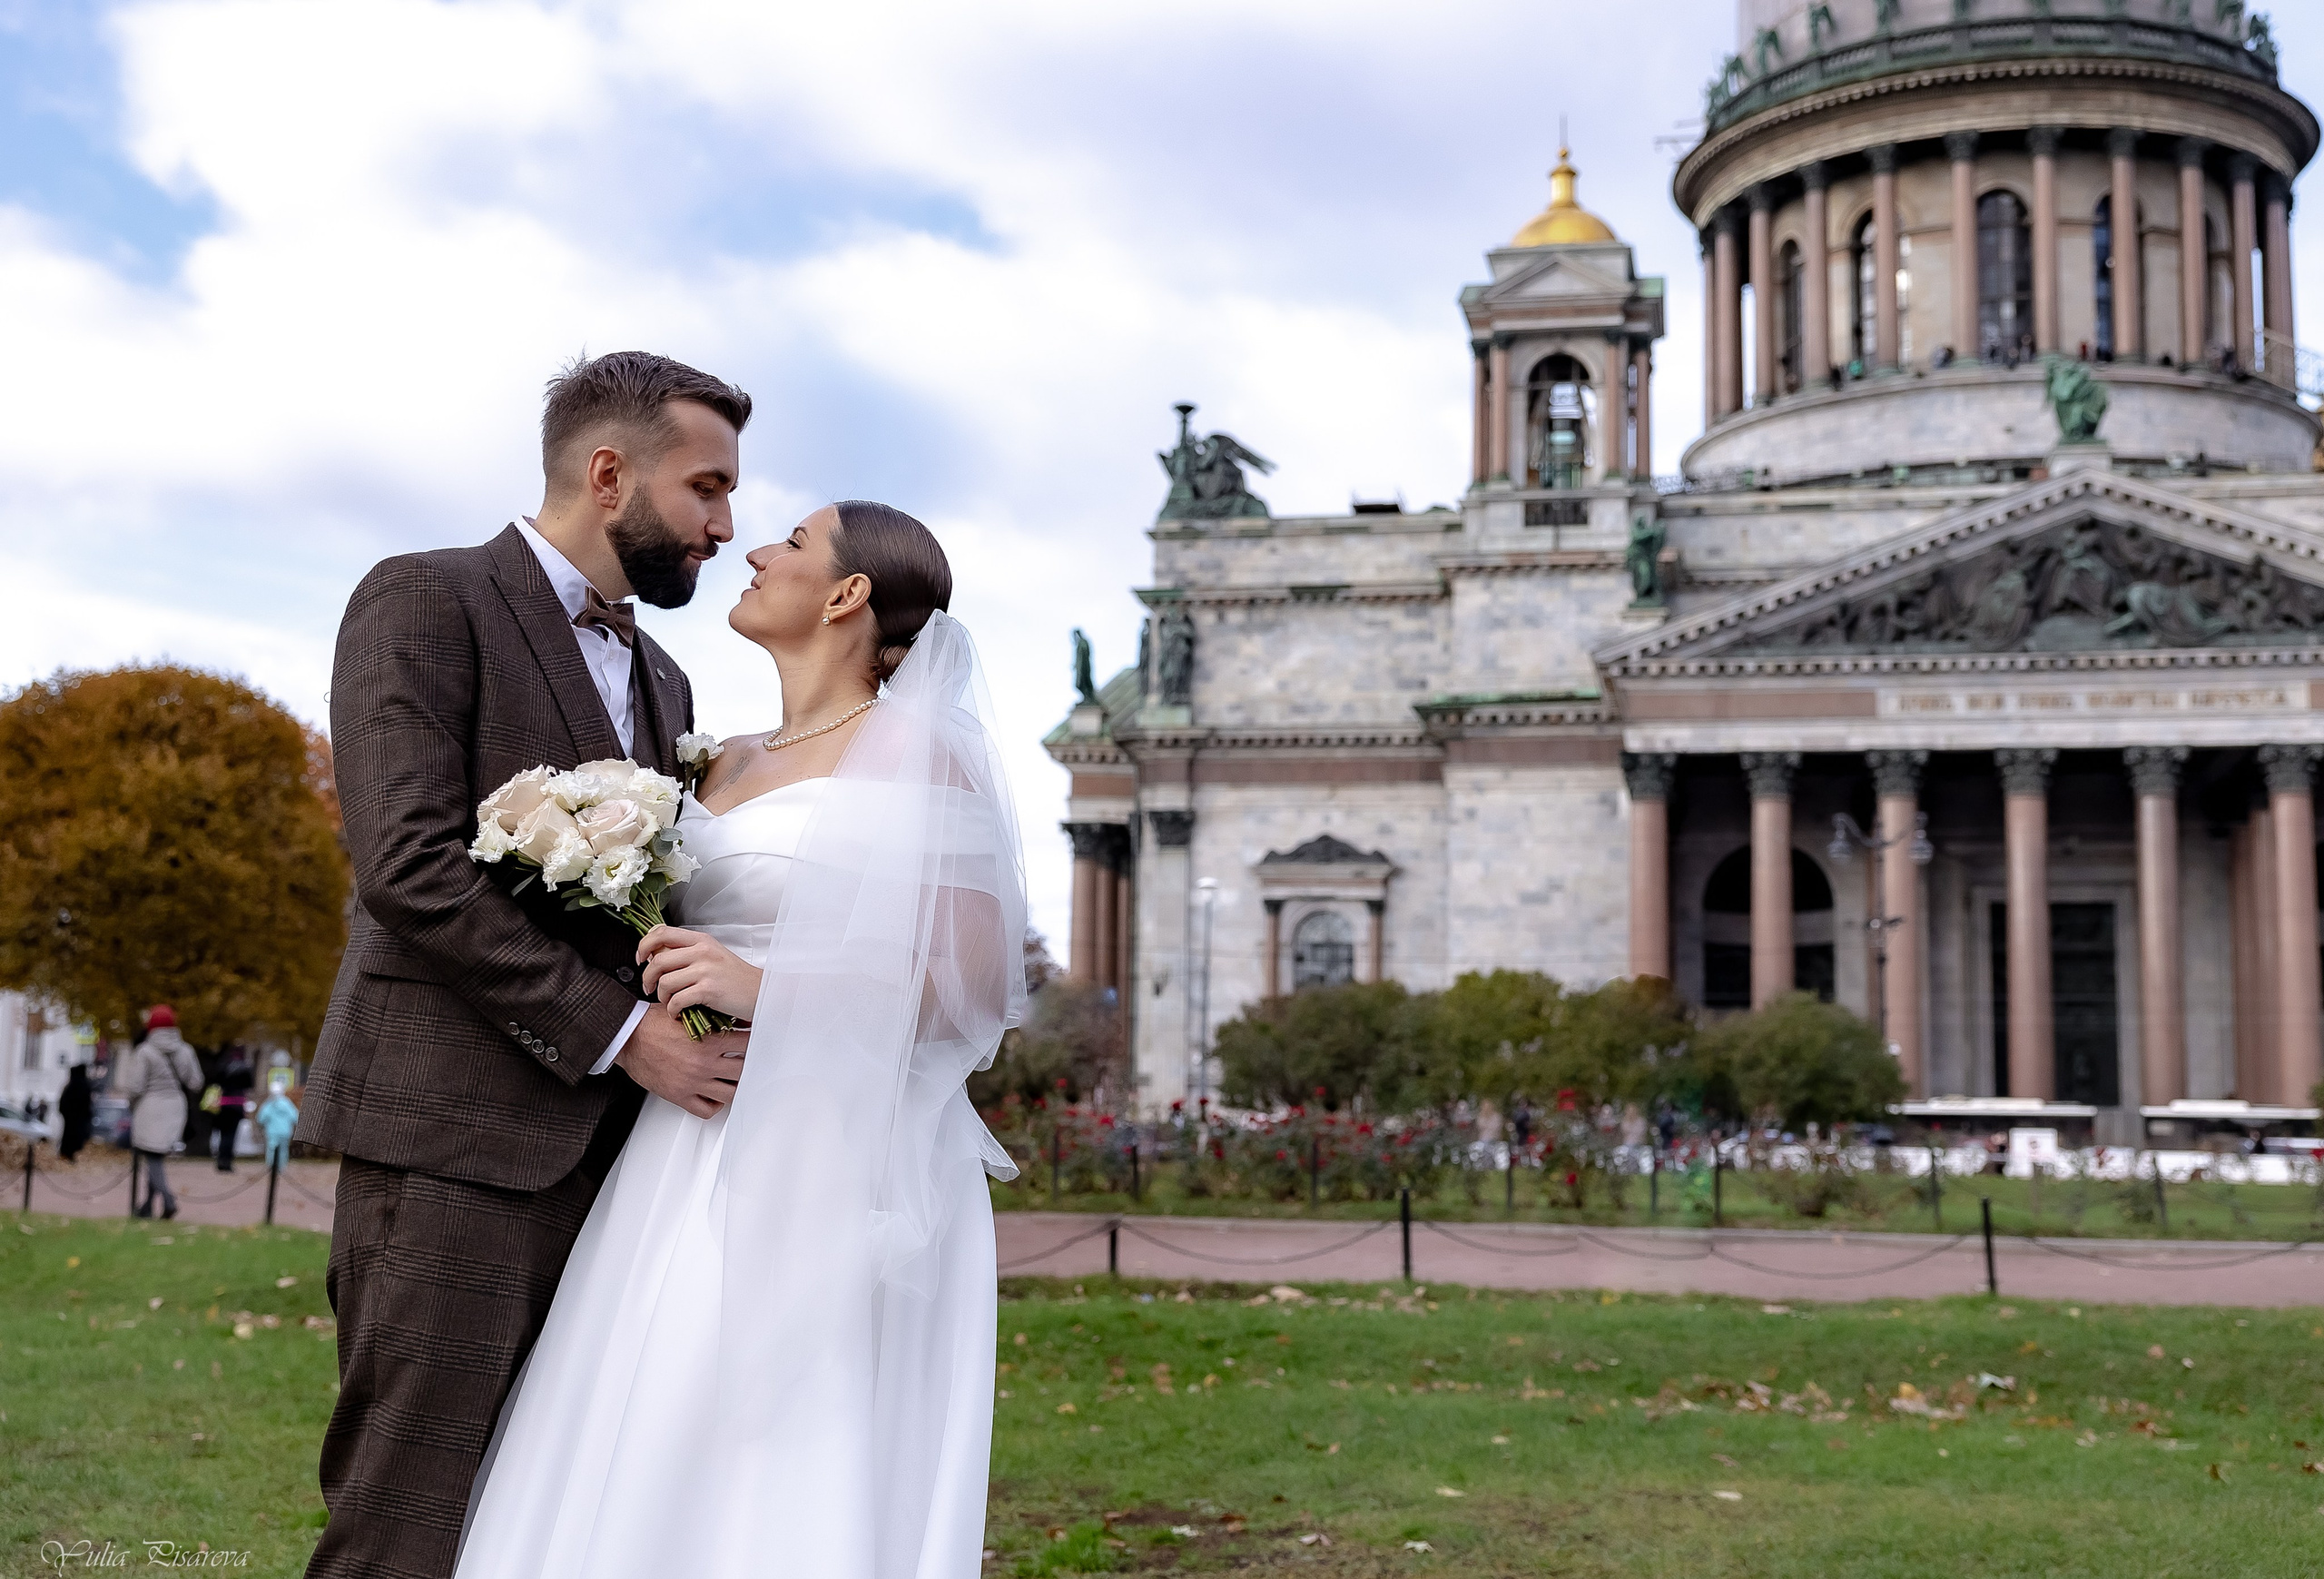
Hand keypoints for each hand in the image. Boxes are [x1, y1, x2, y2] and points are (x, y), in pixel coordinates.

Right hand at [613, 1004, 748, 1118]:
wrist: (628, 1037)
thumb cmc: (653, 1023)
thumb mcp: (688, 1013)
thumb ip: (712, 1019)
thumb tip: (734, 1019)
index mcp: (708, 1041)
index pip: (746, 1044)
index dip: (755, 1041)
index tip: (757, 1042)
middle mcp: (703, 1063)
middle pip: (743, 1071)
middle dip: (749, 1066)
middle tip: (750, 1063)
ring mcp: (693, 1082)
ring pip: (730, 1094)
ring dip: (735, 1087)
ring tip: (735, 1081)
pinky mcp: (679, 1095)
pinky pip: (706, 1110)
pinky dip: (715, 1106)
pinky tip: (715, 1096)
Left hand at [637, 925, 764, 1020]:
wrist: (762, 992)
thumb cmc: (736, 978)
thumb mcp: (712, 956)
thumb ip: (687, 952)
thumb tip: (655, 956)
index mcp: (701, 940)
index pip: (661, 933)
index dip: (644, 945)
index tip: (641, 959)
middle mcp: (702, 951)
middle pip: (658, 960)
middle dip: (647, 978)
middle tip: (649, 988)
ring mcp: (706, 970)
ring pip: (665, 982)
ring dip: (661, 996)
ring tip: (669, 1002)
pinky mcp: (709, 990)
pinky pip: (677, 1000)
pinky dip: (672, 1010)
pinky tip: (678, 1013)